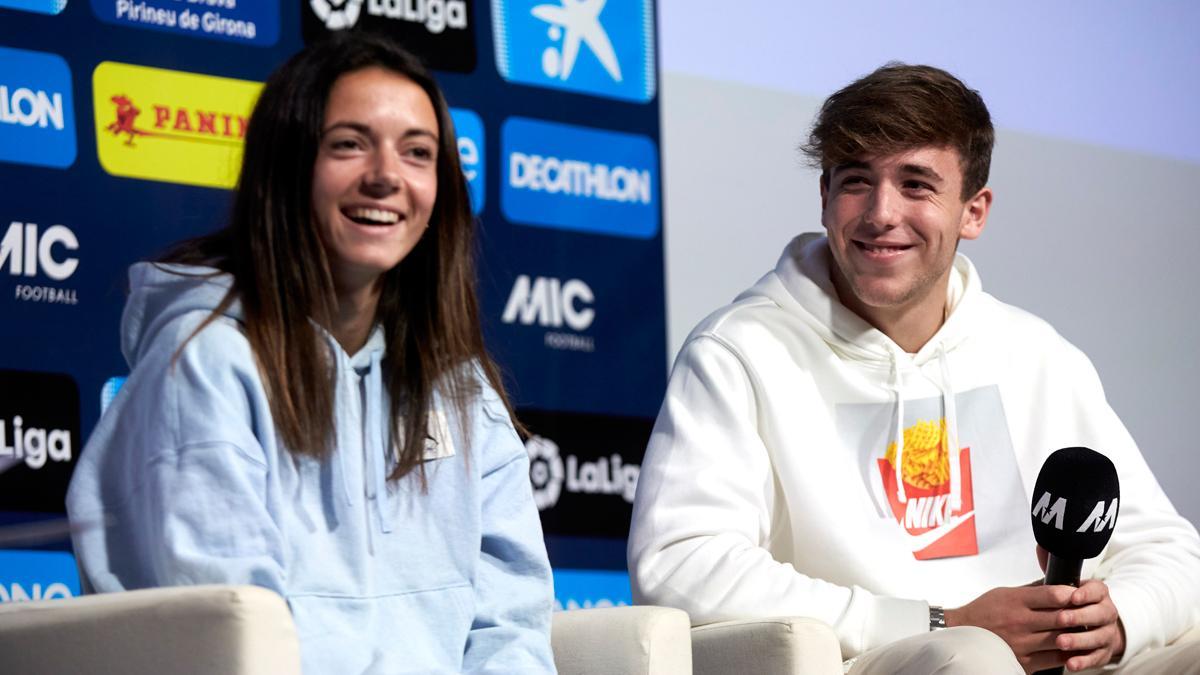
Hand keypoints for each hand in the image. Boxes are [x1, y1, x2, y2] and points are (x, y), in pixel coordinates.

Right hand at [944, 583, 1074, 673]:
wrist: (962, 635)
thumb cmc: (982, 613)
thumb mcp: (1003, 593)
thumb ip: (1030, 590)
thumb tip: (1055, 583)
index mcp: (1014, 601)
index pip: (1051, 594)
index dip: (1070, 594)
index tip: (1077, 595)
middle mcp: (1019, 621)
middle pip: (1060, 617)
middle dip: (1077, 614)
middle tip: (1088, 613)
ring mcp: (1022, 643)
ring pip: (1060, 639)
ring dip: (1075, 636)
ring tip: (1082, 631)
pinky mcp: (1023, 662)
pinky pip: (1054, 659)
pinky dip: (1066, 654)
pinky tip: (1071, 649)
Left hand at [1036, 545, 1125, 670]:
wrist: (1093, 624)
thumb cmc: (1071, 602)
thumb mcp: (1062, 584)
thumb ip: (1054, 569)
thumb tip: (1041, 547)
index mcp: (1097, 593)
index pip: (1097, 590)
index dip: (1086, 593)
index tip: (1072, 596)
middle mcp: (1107, 612)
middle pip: (1099, 614)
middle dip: (1079, 616)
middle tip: (1061, 619)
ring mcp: (1107, 633)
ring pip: (1098, 637)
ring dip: (1079, 640)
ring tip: (1061, 642)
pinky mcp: (1103, 652)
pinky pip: (1096, 658)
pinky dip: (1084, 661)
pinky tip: (1070, 663)